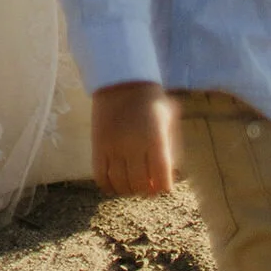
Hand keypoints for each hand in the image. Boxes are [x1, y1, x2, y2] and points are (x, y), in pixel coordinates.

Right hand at [91, 81, 175, 197]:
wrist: (121, 80)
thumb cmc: (151, 101)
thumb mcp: (170, 119)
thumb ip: (173, 148)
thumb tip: (171, 178)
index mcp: (155, 139)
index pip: (162, 180)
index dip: (163, 188)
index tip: (163, 185)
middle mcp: (134, 145)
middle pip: (140, 185)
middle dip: (146, 191)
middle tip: (148, 185)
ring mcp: (113, 147)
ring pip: (120, 185)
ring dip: (128, 190)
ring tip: (132, 182)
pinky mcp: (98, 146)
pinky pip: (101, 177)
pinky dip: (109, 186)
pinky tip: (115, 181)